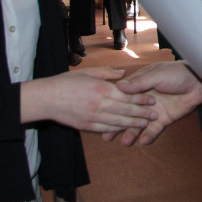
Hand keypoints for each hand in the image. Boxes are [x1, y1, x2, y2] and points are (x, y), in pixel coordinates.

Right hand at [21, 67, 156, 132]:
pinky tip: (125, 129)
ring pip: (118, 121)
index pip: (127, 94)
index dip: (141, 98)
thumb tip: (124, 74)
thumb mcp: (88, 72)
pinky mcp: (86, 126)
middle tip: (155, 114)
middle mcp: (99, 104)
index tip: (152, 99)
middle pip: (126, 110)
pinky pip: (105, 129)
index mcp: (101, 88)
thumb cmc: (66, 82)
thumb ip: (107, 73)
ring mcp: (93, 117)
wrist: (46, 98)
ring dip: (133, 123)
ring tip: (146, 124)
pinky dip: (117, 129)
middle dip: (142, 113)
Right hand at [105, 61, 201, 145]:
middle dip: (119, 125)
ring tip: (125, 142)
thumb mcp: (157, 75)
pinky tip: (143, 141)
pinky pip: (154, 129)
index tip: (101, 115)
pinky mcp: (164, 119)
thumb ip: (140, 83)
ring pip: (139, 124)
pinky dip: (149, 135)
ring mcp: (153, 110)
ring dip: (132, 133)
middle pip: (128, 114)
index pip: (123, 97)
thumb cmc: (178, 73)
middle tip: (107, 137)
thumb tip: (120, 87)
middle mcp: (144, 99)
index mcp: (141, 85)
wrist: (199, 82)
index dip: (113, 106)